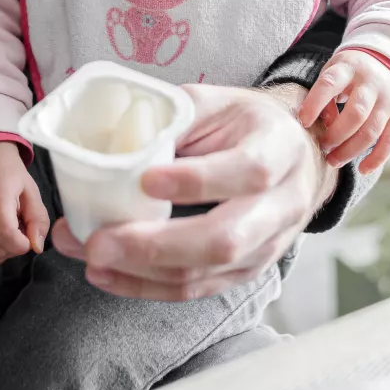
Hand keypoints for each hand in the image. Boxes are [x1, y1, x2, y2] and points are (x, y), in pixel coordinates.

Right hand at [0, 142, 49, 263]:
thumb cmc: (11, 178)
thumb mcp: (32, 192)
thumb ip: (38, 219)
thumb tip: (37, 247)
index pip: (6, 234)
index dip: (22, 244)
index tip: (28, 237)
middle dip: (15, 247)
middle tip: (19, 229)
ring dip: (3, 249)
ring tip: (7, 229)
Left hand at [52, 83, 335, 300]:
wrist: (297, 157)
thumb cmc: (248, 124)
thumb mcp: (219, 102)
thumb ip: (177, 117)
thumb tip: (122, 143)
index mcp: (278, 149)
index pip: (247, 171)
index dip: (196, 180)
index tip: (145, 180)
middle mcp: (281, 205)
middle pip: (225, 239)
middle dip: (156, 246)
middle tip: (100, 241)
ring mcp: (266, 245)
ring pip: (208, 273)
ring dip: (142, 273)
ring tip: (93, 260)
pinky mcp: (246, 271)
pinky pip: (198, 288)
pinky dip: (149, 287)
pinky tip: (110, 275)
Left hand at [298, 49, 389, 171]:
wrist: (389, 63)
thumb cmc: (349, 73)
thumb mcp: (334, 72)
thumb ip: (326, 95)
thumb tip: (324, 124)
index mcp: (348, 67)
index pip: (330, 84)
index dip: (315, 103)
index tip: (303, 121)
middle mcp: (372, 82)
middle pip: (355, 113)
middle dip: (336, 135)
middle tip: (322, 146)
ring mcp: (389, 99)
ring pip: (371, 131)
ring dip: (350, 150)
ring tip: (333, 160)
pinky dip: (376, 159)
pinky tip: (362, 170)